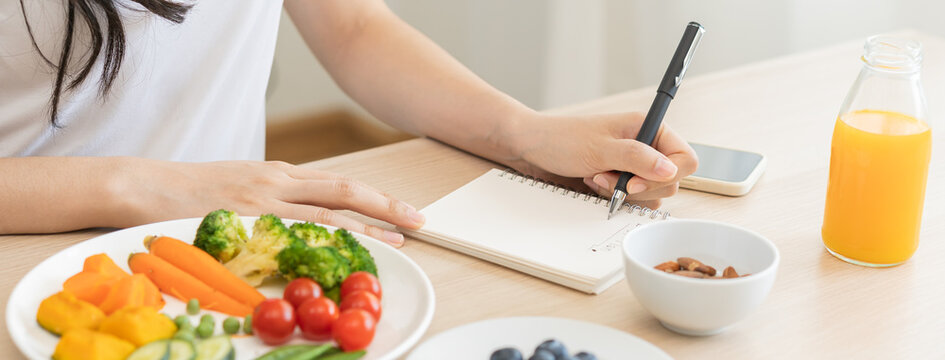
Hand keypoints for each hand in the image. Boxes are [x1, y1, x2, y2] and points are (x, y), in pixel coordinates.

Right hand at [117, 159, 424, 246]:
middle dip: (386, 206)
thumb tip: (302, 218)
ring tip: (398, 239)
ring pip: (329, 209)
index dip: (374, 198)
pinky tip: (347, 250)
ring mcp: (264, 199)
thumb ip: (272, 199)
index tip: (401, 211)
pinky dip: (327, 239)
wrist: (143, 185)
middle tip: (419, 221)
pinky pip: (294, 229)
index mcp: (278, 174)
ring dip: (368, 226)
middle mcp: (278, 182)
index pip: (338, 185)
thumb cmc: (188, 192)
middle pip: (345, 190)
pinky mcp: (246, 218)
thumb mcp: (239, 186)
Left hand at [507, 112, 697, 208]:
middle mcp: (646, 145)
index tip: (633, 182)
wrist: (533, 147)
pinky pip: (633, 199)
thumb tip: (670, 169)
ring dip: (623, 193)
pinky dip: (614, 197)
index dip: (666, 175)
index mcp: (648, 127)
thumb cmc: (562, 139)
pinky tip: (593, 184)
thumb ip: (637, 158)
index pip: (685, 158)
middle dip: (637, 186)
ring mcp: (634, 164)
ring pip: (651, 193)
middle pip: (670, 180)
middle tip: (605, 177)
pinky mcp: (621, 178)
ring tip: (595, 178)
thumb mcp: (599, 148)